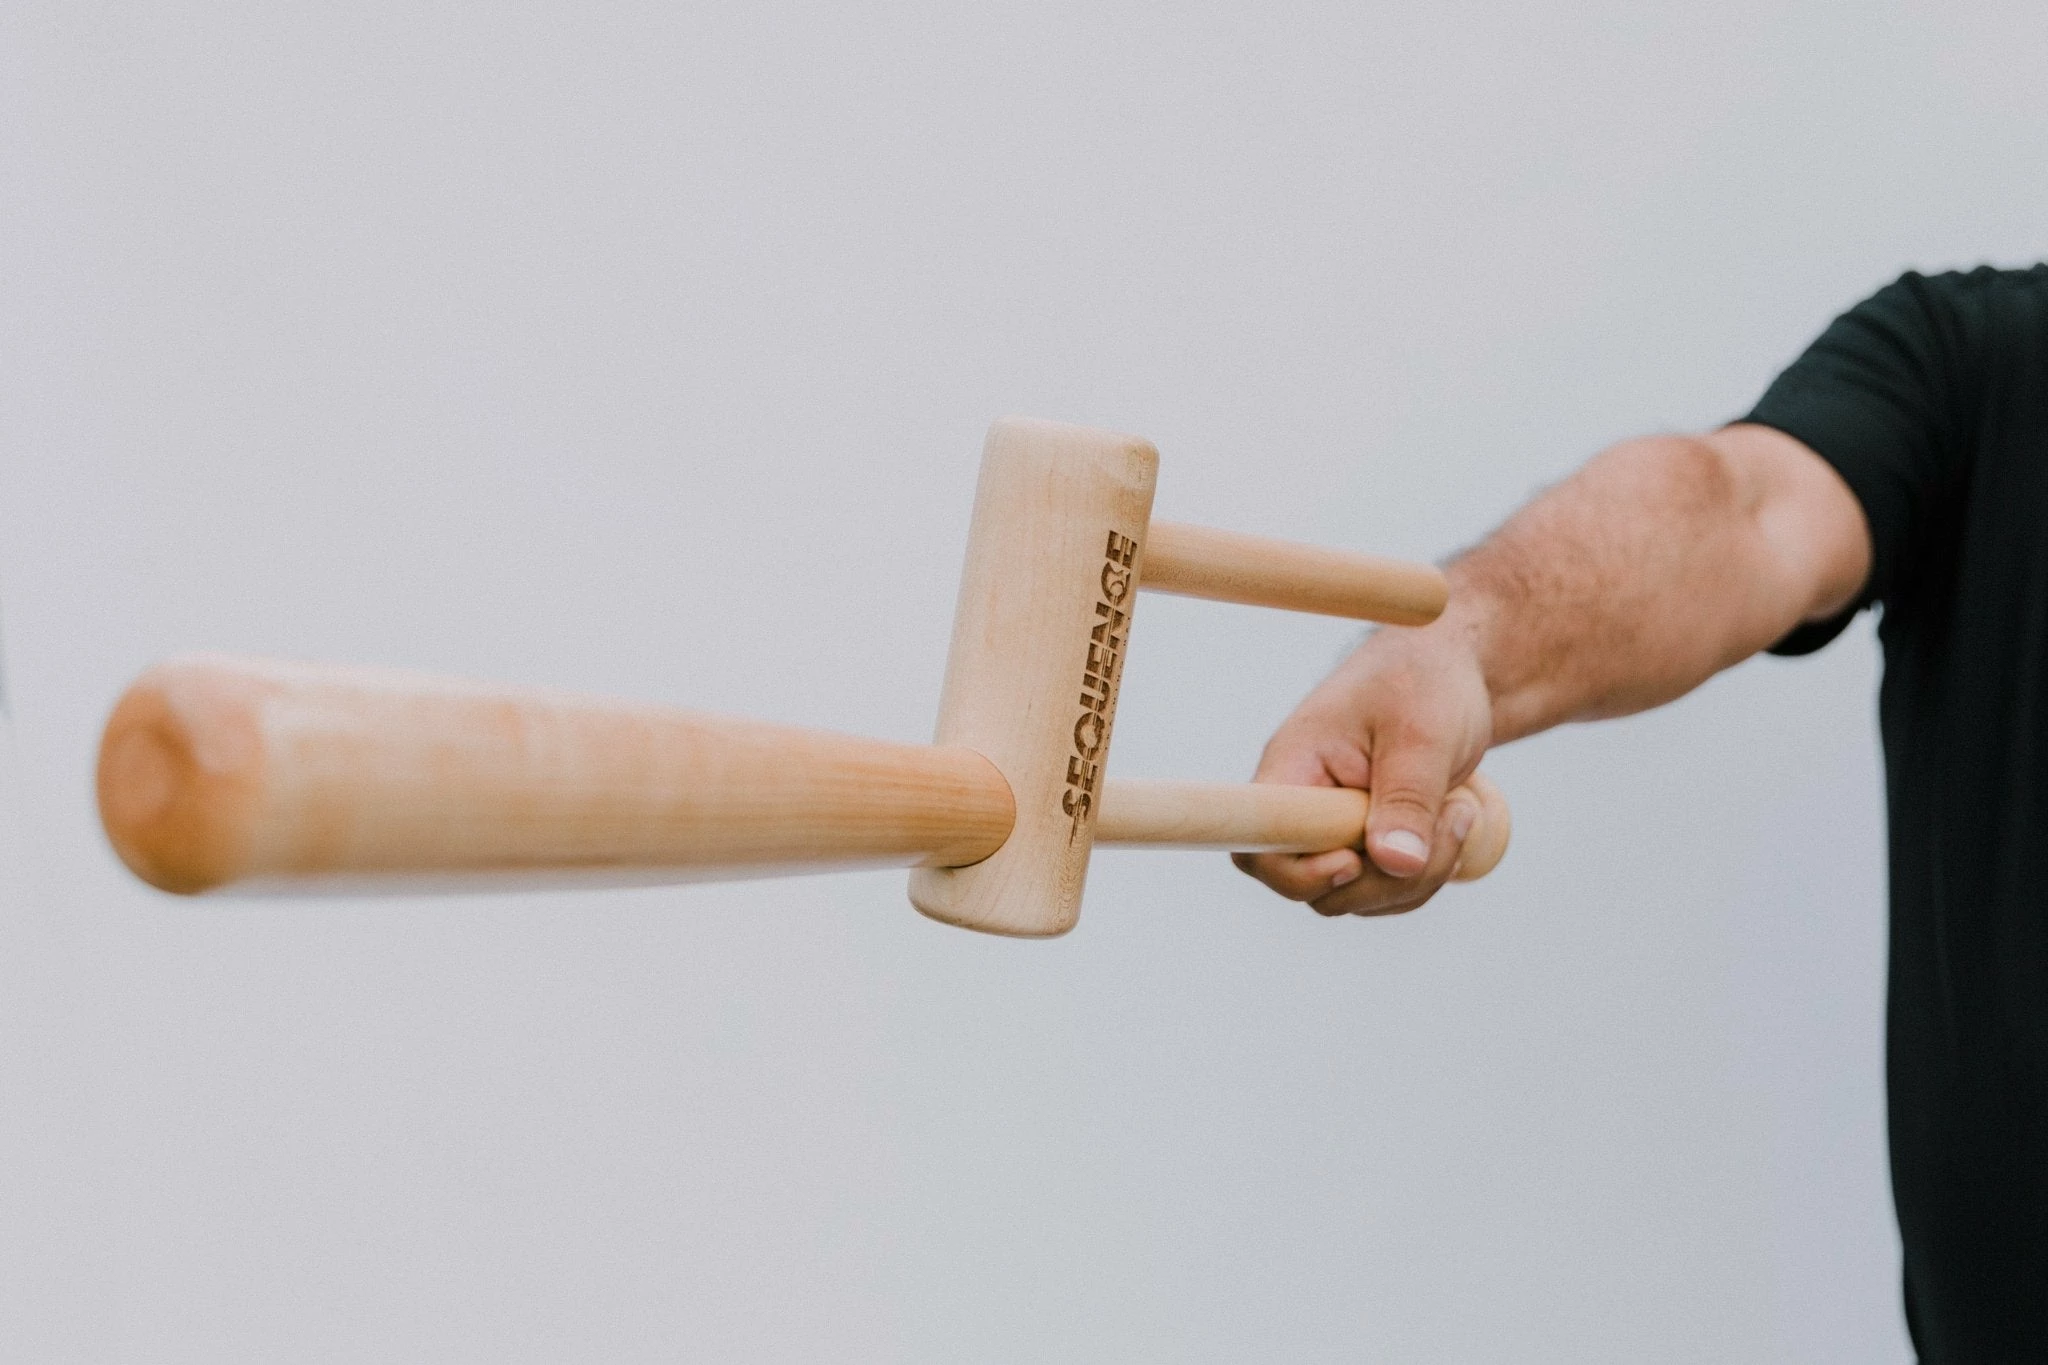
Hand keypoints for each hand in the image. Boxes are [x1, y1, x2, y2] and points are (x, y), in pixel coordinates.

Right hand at [1233, 625, 1494, 915]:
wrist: (1453, 668)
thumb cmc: (1425, 681)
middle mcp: (1304, 807)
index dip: (1295, 872)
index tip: (1353, 859)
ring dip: (1419, 877)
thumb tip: (1396, 864)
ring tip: (1463, 812)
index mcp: (1293, 768)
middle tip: (1454, 820)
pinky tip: (1458, 822)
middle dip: (1386, 878)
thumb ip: (1408, 798)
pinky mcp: (1368, 843)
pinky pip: (1386, 890)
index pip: (1256, 843)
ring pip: (1357, 896)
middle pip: (1315, 887)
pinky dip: (1427, 875)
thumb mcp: (1422, 734)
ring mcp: (1335, 830)